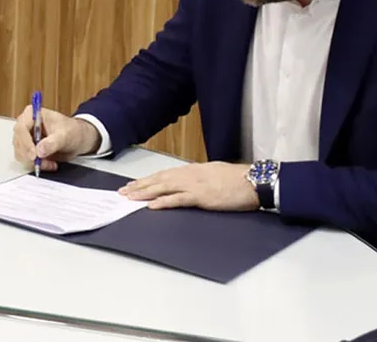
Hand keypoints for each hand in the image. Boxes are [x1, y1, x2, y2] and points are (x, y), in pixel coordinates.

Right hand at [12, 105, 100, 171]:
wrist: (78, 139)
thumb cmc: (72, 131)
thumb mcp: (65, 135)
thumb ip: (53, 142)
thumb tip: (40, 151)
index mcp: (32, 114)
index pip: (21, 128)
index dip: (25, 143)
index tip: (34, 155)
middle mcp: (25, 125)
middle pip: (19, 142)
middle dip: (30, 155)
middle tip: (44, 162)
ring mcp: (25, 137)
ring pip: (20, 153)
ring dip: (33, 162)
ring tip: (50, 163)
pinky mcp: (28, 149)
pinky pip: (25, 160)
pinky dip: (35, 165)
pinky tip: (48, 164)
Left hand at [119, 162, 259, 210]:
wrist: (254, 181)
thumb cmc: (238, 179)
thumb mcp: (215, 173)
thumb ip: (200, 177)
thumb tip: (190, 181)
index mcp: (193, 170)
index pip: (165, 174)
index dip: (148, 179)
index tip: (134, 184)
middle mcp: (190, 174)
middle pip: (159, 179)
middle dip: (140, 185)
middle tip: (123, 192)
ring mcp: (195, 185)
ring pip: (164, 187)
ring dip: (145, 193)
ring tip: (130, 197)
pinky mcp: (201, 196)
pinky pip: (178, 199)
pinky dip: (163, 202)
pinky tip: (152, 205)